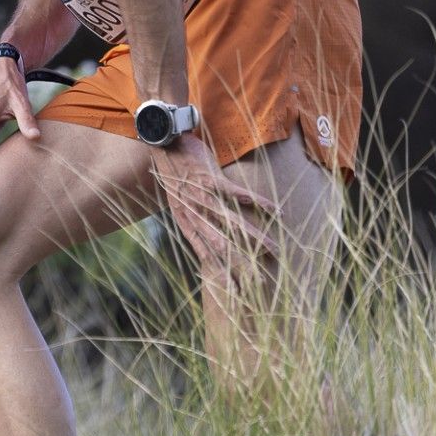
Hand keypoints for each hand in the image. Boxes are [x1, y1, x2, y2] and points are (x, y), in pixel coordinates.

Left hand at [150, 136, 278, 282]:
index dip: (220, 275)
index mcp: (185, 222)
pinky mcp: (210, 178)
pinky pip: (235, 193)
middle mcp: (193, 213)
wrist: (162, 141)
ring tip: (273, 250)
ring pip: (230, 223)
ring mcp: (201, 196)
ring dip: (253, 238)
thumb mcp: (179, 200)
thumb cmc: (175, 171)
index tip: (236, 294)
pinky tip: (273, 210)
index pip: (204, 255)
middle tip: (260, 282)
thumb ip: (195, 219)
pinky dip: (255, 201)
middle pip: (220, 245)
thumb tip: (211, 237)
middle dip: (240, 265)